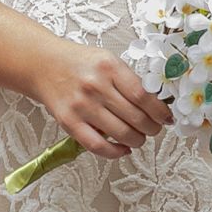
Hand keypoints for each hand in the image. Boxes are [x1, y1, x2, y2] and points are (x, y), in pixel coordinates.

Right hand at [28, 38, 172, 159]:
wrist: (43, 65)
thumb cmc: (80, 62)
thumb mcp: (108, 60)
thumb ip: (128, 79)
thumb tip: (156, 102)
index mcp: (110, 67)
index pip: (143, 95)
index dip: (160, 111)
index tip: (167, 117)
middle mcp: (96, 87)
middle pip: (135, 116)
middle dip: (152, 128)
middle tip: (156, 129)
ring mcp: (82, 106)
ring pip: (120, 133)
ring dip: (137, 140)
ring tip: (141, 138)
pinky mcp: (69, 123)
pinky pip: (96, 145)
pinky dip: (115, 152)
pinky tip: (124, 149)